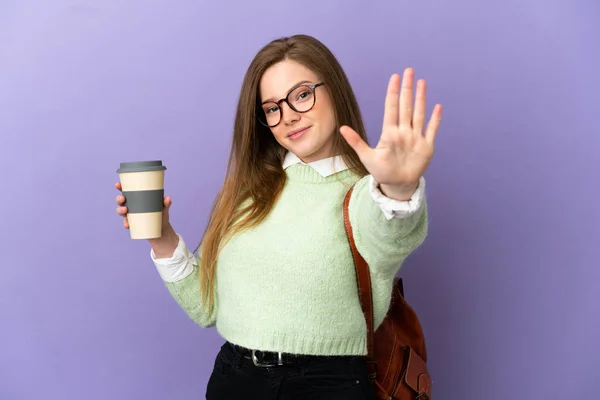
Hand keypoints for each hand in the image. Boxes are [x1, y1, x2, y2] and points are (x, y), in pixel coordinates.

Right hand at [115, 181, 175, 248]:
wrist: (162, 229)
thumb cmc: (161, 213)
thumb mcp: (164, 207)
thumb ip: (166, 203)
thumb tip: (168, 198)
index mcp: (137, 198)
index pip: (126, 191)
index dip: (120, 187)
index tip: (118, 185)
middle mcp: (131, 205)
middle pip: (121, 201)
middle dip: (119, 199)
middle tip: (123, 199)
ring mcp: (131, 215)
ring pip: (121, 211)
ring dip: (120, 210)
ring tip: (125, 210)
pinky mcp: (132, 224)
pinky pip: (126, 223)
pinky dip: (126, 224)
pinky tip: (127, 224)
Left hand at [340, 68, 441, 199]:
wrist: (397, 185)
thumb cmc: (382, 171)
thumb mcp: (366, 157)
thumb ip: (356, 142)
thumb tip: (341, 128)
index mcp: (390, 133)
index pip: (392, 108)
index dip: (393, 93)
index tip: (394, 77)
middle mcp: (404, 131)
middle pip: (406, 106)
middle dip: (407, 89)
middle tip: (409, 71)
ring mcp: (416, 137)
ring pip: (419, 114)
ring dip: (421, 99)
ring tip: (422, 82)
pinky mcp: (426, 147)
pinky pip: (432, 130)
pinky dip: (435, 119)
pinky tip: (437, 107)